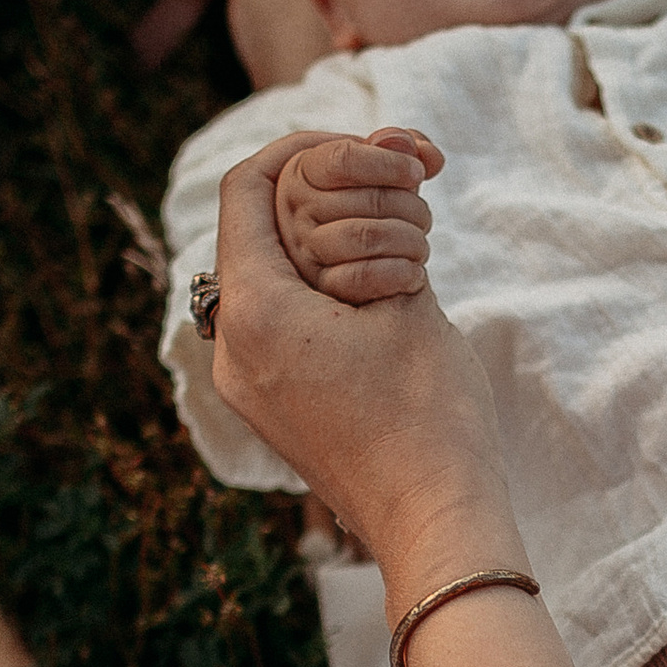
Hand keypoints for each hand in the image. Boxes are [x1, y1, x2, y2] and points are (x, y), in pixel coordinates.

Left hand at [210, 134, 526, 597]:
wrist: (435, 524)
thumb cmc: (431, 416)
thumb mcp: (411, 298)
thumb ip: (377, 220)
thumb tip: (376, 157)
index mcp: (254, 311)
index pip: (247, 186)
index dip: (303, 146)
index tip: (360, 142)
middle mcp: (231, 347)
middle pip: (262, 228)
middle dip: (334, 198)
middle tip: (403, 196)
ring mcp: (246, 383)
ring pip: (278, 274)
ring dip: (340, 245)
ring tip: (409, 257)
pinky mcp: (271, 406)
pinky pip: (286, 321)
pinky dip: (332, 291)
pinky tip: (386, 297)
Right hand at [273, 128, 442, 303]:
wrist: (354, 257)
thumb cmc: (368, 202)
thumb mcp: (379, 167)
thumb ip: (403, 149)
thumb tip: (425, 154)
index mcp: (302, 172)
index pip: (343, 159)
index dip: (390, 163)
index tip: (418, 170)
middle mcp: (295, 211)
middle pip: (366, 200)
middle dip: (412, 206)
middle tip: (424, 216)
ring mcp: (305, 250)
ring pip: (366, 236)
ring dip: (411, 240)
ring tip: (421, 243)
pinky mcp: (322, 286)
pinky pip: (363, 277)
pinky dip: (401, 273)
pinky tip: (415, 272)